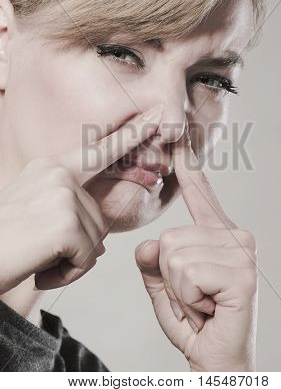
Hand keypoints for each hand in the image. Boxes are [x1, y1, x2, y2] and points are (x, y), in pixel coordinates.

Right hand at [0, 104, 163, 292]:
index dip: (133, 134)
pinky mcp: (65, 224)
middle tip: (40, 248)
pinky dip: (67, 273)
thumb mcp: (37, 214)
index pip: (100, 150)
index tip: (158, 115)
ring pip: (95, 241)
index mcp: (52, 166)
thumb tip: (99, 246)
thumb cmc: (4, 241)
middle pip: (99, 218)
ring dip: (70, 260)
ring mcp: (62, 195)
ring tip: (36, 257)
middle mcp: (59, 173)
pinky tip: (41, 269)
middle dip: (77, 244)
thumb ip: (72, 218)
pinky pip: (87, 258)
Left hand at [135, 127, 256, 371]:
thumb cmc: (195, 322)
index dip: (188, 169)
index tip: (179, 141)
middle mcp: (235, 236)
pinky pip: (185, 273)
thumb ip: (154, 261)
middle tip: (195, 297)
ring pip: (172, 255)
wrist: (218, 361)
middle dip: (168, 275)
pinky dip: (186, 299)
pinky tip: (208, 309)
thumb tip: (148, 243)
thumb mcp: (165, 286)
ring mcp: (241, 252)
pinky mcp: (242, 272)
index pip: (200, 195)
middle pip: (168, 237)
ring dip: (178, 290)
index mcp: (219, 234)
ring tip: (202, 304)